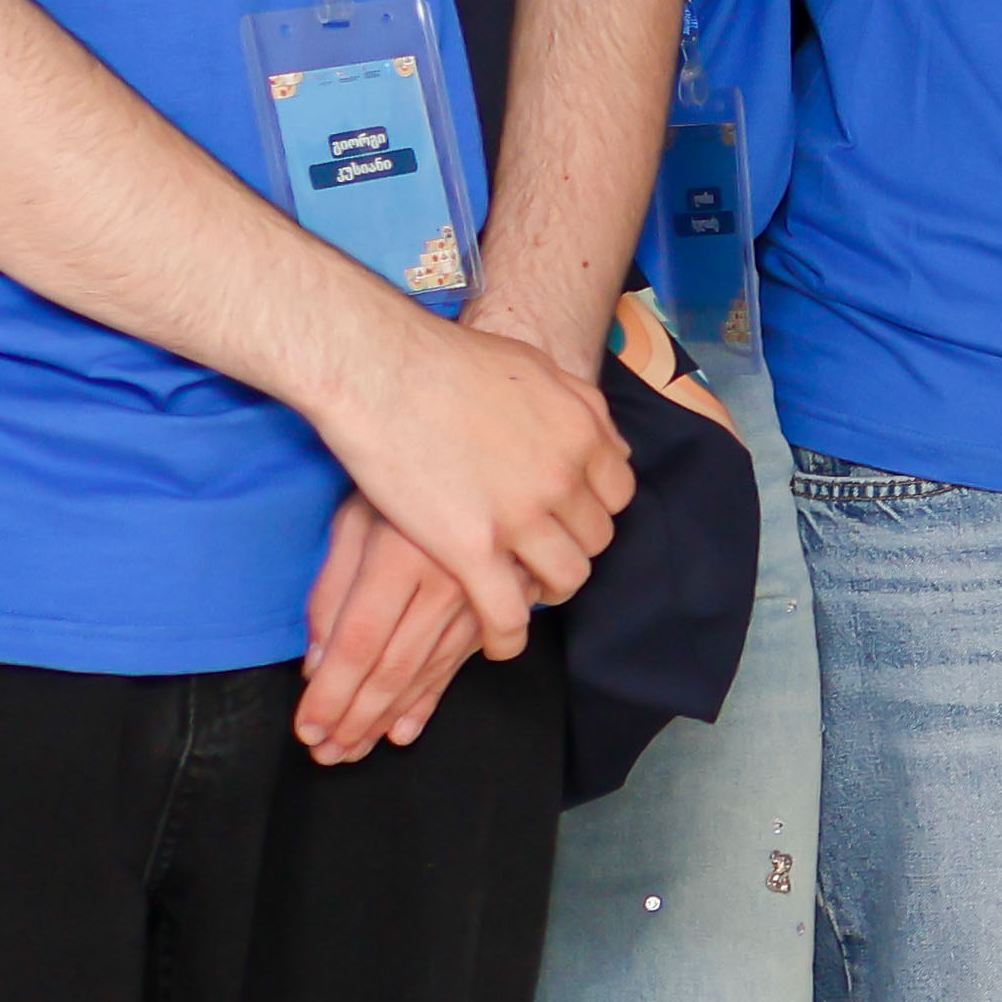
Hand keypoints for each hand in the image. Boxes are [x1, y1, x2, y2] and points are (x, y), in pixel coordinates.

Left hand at [295, 497, 475, 762]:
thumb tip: (318, 664)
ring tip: (354, 749)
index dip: (332, 694)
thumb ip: (332, 590)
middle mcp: (447, 583)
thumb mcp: (355, 519)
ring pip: (427, 672)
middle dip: (356, 718)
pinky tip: (405, 730)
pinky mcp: (501, 603)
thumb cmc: (403, 476)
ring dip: (387, 718)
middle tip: (327, 753)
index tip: (307, 728)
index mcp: (401, 557)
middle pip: (394, 668)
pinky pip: (460, 663)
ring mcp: (479, 596)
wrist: (488, 450)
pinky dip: (431, 700)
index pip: (359, 644)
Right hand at [308, 300, 630, 660]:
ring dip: (548, 589)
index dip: (591, 509)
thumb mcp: (536, 369)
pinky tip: (498, 640)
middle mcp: (565, 475)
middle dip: (571, 547)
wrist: (383, 371)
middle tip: (539, 555)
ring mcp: (522, 515)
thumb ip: (573, 405)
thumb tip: (597, 435)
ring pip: (565, 577)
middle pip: (595, 538)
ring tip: (523, 592)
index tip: (567, 518)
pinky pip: (509, 612)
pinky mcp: (471, 548)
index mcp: (584, 432)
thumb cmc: (448, 361)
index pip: (617, 494)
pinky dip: (508, 634)